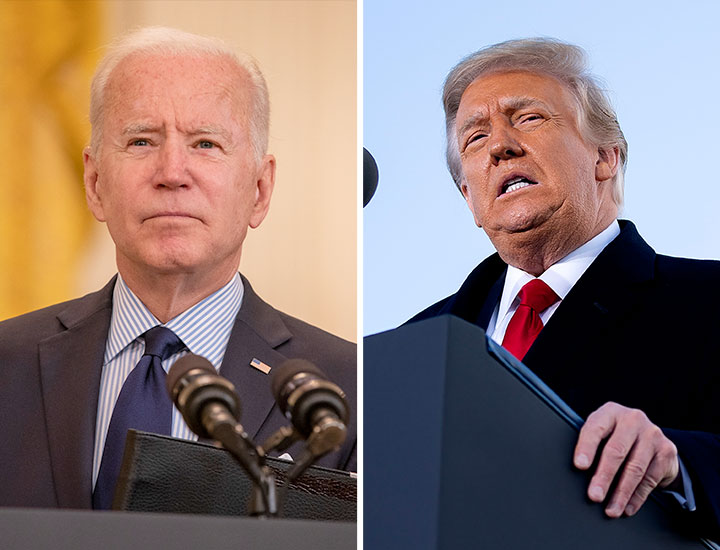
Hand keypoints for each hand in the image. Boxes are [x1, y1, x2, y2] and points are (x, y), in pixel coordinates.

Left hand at [573, 402, 678, 516]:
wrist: (651, 438)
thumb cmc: (616, 436)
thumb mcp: (603, 433)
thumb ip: (591, 445)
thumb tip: (577, 472)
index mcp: (610, 412)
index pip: (595, 428)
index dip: (586, 448)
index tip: (579, 466)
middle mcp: (632, 419)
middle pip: (616, 451)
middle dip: (604, 476)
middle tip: (594, 495)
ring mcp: (652, 433)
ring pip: (635, 468)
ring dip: (621, 493)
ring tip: (611, 509)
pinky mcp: (666, 450)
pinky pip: (650, 479)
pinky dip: (637, 497)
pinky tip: (627, 507)